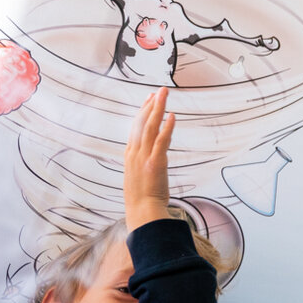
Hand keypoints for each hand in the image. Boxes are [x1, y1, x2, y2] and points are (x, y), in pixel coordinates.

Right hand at [123, 88, 175, 230]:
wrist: (142, 212)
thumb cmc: (142, 198)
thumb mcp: (138, 175)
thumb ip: (142, 162)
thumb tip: (150, 155)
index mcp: (130, 155)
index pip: (135, 128)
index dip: (142, 112)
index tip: (149, 99)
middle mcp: (134, 153)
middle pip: (141, 123)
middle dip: (150, 105)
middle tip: (159, 90)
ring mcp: (143, 157)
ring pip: (149, 127)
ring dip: (157, 109)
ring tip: (164, 94)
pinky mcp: (155, 163)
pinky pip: (161, 141)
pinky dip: (166, 127)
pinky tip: (172, 115)